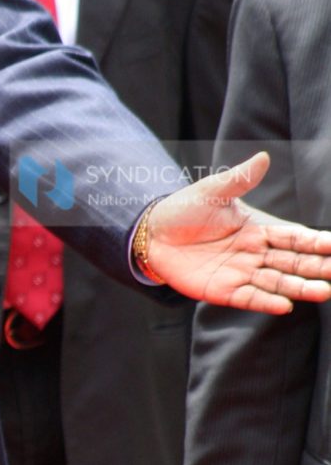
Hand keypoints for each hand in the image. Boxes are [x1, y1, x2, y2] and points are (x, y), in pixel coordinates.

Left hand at [143, 152, 330, 314]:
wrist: (151, 234)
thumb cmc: (184, 209)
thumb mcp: (212, 191)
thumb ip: (239, 180)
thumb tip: (263, 158)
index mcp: (258, 229)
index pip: (294, 237)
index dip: (316, 242)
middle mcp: (255, 253)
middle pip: (293, 262)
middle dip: (317, 267)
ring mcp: (240, 273)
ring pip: (277, 282)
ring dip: (299, 288)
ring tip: (323, 292)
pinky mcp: (222, 291)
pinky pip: (249, 298)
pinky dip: (266, 302)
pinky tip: (285, 305)